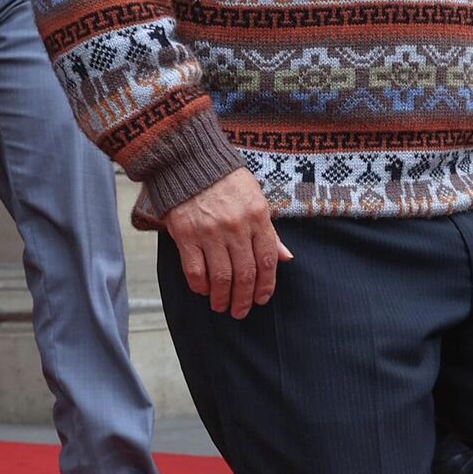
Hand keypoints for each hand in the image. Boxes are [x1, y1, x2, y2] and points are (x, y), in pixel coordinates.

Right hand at [164, 169, 292, 317]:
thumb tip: (286, 258)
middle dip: (244, 299)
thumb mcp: (256, 198)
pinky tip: (203, 290)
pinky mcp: (186, 235)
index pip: (267, 260)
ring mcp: (210, 232)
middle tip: (240, 311)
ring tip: (221, 306)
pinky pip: (195, 270)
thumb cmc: (226, 181)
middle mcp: (236, 226)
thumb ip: (270, 231)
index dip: (266, 285)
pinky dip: (200, 286)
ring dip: (222, 298)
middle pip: (245, 274)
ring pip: (221, 277)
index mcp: (258, 216)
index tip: (261, 299)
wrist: (190, 161)